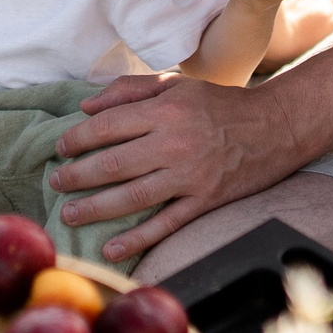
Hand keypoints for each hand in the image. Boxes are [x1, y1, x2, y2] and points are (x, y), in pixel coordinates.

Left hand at [48, 72, 318, 264]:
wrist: (275, 126)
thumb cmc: (219, 103)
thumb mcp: (176, 84)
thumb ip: (129, 90)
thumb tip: (86, 106)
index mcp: (165, 111)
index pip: (107, 126)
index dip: (78, 139)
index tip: (61, 148)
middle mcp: (174, 143)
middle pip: (113, 164)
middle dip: (78, 176)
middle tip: (56, 182)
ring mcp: (190, 176)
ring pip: (132, 197)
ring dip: (95, 208)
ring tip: (70, 214)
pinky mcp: (205, 201)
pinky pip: (166, 224)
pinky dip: (137, 239)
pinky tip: (110, 249)